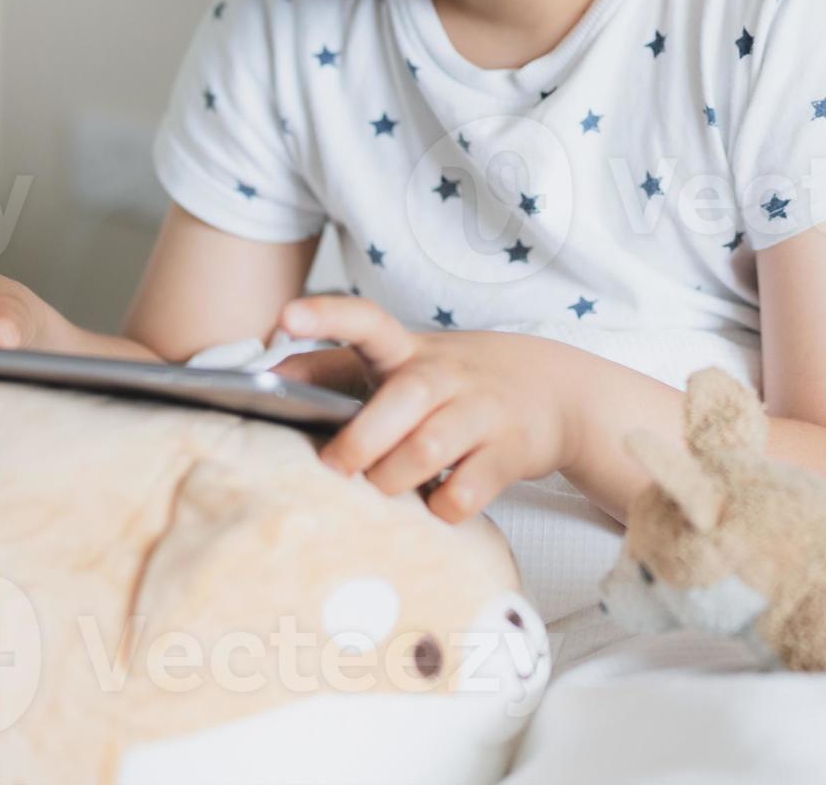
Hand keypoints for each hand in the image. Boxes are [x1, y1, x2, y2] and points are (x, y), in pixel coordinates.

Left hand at [286, 296, 574, 524]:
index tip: (285, 316)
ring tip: (383, 489)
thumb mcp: (403, 363)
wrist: (558, 392)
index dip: (326, 316)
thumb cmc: (455, 382)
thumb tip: (268, 376)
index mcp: (411, 351)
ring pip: (429, 449)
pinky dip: (443, 508)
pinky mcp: (511, 452)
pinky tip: (435, 506)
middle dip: (361, 440)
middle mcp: (448, 374)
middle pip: (402, 398)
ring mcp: (483, 411)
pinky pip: (468, 490)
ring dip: (394, 479)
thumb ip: (336, 369)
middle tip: (335, 467)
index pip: (367, 320)